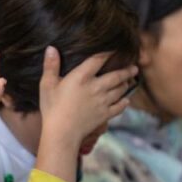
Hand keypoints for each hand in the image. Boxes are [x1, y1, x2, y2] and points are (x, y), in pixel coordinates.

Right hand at [36, 48, 136, 181]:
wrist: (62, 133)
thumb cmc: (52, 108)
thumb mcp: (47, 85)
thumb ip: (50, 66)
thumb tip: (51, 48)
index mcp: (82, 77)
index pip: (98, 59)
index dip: (108, 52)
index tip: (115, 48)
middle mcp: (96, 87)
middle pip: (116, 76)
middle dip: (127, 71)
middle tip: (134, 68)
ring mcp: (103, 102)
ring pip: (120, 90)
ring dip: (126, 85)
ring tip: (129, 81)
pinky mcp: (105, 115)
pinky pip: (119, 107)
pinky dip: (124, 103)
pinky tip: (126, 101)